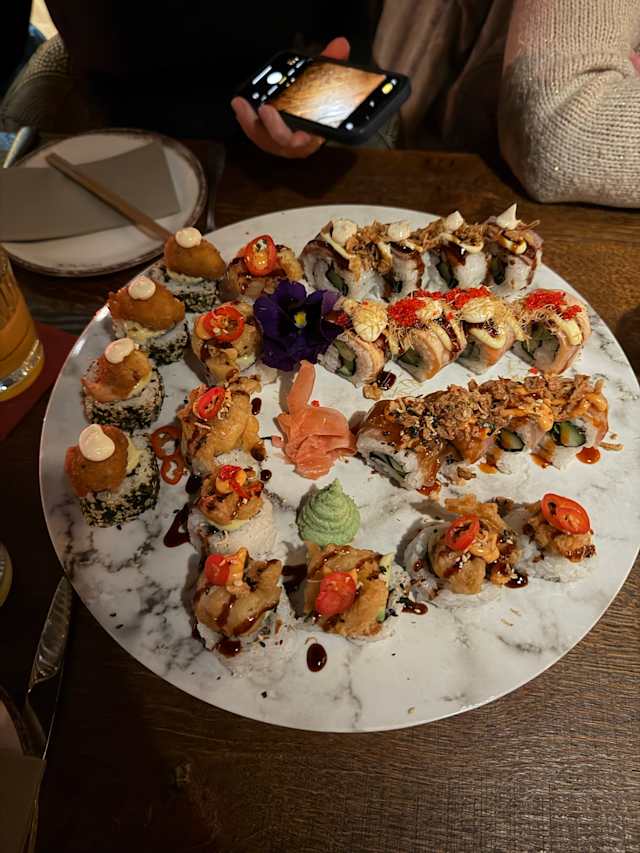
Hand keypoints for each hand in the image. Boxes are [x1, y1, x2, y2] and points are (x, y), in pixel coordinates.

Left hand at [231, 37, 349, 158]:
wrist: (303, 110)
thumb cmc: (315, 101)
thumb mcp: (321, 82)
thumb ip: (330, 65)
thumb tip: (341, 44)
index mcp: (313, 136)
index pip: (307, 144)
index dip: (302, 142)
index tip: (303, 136)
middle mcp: (295, 145)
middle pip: (281, 142)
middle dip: (274, 127)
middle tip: (265, 108)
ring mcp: (278, 143)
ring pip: (263, 139)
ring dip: (250, 122)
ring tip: (240, 102)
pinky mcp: (264, 137)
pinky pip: (253, 132)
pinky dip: (245, 119)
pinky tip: (239, 104)